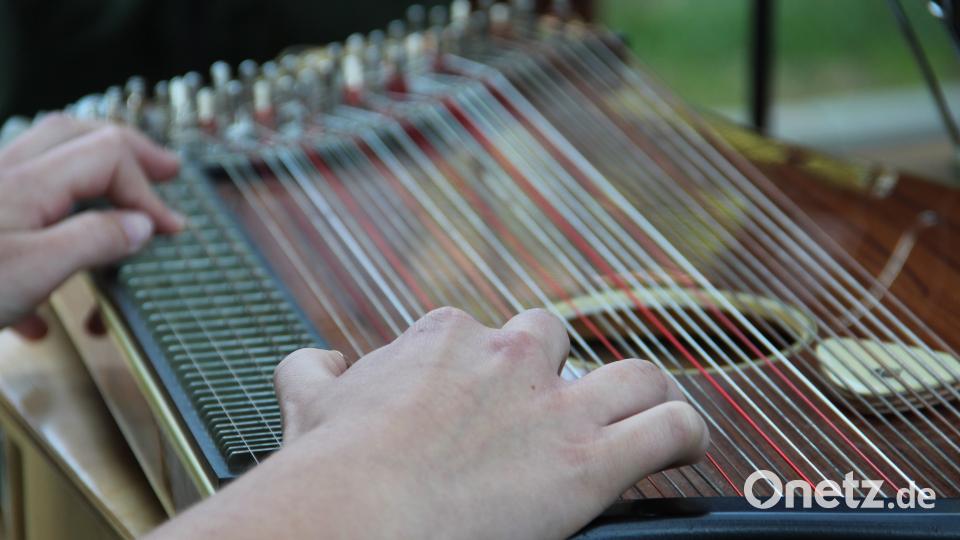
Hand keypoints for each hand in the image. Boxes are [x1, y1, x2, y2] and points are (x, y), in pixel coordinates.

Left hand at [0, 114, 183, 333]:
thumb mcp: (33, 271)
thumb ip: (92, 242)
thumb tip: (140, 225)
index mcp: (27, 183)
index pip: (108, 157)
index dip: (148, 190)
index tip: (170, 230)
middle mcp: (5, 176)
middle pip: (79, 135)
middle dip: (129, 151)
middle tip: (166, 170)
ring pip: (49, 159)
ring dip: (94, 171)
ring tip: (124, 196)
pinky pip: (23, 204)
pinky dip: (54, 224)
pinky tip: (45, 298)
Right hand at [158, 307, 708, 539]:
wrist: (359, 515)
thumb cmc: (330, 468)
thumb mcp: (310, 404)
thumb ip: (313, 373)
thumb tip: (318, 362)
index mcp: (446, 340)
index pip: (482, 334)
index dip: (487, 368)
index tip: (484, 401)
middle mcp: (508, 358)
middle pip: (558, 343)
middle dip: (556, 371)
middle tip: (552, 410)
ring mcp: (555, 405)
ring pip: (632, 374)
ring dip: (642, 393)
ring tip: (643, 413)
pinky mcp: (591, 457)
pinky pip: (668, 429)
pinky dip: (684, 435)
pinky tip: (684, 449)